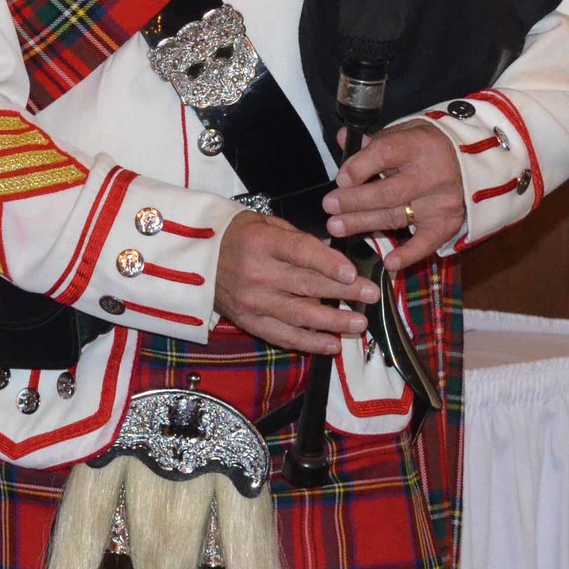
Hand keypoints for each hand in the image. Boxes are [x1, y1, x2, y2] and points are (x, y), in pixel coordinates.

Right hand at [212, 210, 374, 355]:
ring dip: (333, 321)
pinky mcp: (249, 322)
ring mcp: (252, 301)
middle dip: (344, 292)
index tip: (352, 272)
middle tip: (371, 295)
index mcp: (260, 243)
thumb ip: (298, 240)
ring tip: (359, 323)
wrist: (196, 260)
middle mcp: (256, 273)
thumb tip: (334, 258)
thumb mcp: (265, 224)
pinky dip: (309, 342)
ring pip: (299, 315)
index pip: (299, 253)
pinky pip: (283, 336)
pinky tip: (332, 344)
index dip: (327, 263)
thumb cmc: (238, 236)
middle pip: (306, 285)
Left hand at [324, 121, 463, 271]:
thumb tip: (342, 139)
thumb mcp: (400, 135)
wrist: (467, 160)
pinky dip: (409, 254)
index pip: (384, 154)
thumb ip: (370, 143)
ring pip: (396, 216)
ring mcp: (440, 201)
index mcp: (417, 145)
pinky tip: (389, 262)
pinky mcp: (447, 223)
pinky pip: (427, 242)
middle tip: (329, 206)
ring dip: (363, 223)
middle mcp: (431, 175)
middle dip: (354, 201)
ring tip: (337, 226)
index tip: (341, 179)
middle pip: (387, 192)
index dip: (359, 168)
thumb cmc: (423, 147)